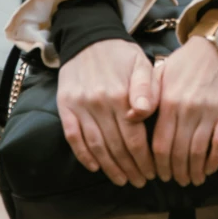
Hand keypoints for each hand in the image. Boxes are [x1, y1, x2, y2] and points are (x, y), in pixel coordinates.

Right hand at [57, 39, 159, 187]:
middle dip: (130, 168)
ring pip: (95, 145)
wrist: (89, 37)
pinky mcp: (65, 106)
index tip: (152, 172)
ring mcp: (80, 106)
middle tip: (140, 181)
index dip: (144, 159)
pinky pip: (73, 136)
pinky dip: (83, 155)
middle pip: (116, 146)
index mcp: (121, 94)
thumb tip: (143, 114)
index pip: (134, 138)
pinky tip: (94, 167)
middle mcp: (99, 103)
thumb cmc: (121, 54)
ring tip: (121, 180)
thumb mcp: (142, 65)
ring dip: (109, 167)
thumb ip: (147, 90)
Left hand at [151, 36, 217, 186]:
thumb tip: (129, 118)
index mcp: (167, 101)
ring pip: (198, 152)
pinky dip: (214, 161)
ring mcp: (208, 112)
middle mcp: (186, 109)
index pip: (159, 143)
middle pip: (177, 152)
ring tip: (192, 180)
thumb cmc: (187, 61)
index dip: (158, 164)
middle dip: (175, 172)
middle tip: (176, 181)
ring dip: (194, 171)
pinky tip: (209, 170)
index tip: (158, 174)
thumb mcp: (160, 73)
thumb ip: (146, 96)